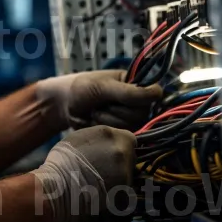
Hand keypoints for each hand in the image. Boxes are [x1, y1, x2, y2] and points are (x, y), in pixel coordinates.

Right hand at [30, 125, 136, 221]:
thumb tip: (105, 144)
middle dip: (120, 162)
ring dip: (118, 179)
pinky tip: (101, 195)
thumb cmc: (62, 161)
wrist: (57, 187)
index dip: (122, 147)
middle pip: (130, 157)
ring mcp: (125, 172)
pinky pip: (124, 193)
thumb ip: (98, 139)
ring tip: (99, 184)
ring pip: (128, 175)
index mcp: (110, 135)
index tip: (114, 154)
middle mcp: (121, 151)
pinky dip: (116, 195)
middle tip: (104, 171)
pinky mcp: (124, 193)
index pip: (129, 139)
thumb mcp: (79, 138)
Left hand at [36, 69, 162, 130]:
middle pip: (141, 115)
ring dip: (108, 121)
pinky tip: (94, 123)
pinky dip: (104, 130)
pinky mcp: (119, 133)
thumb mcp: (103, 86)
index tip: (120, 97)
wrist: (62, 106)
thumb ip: (128, 92)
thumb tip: (158, 92)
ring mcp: (128, 120)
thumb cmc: (81, 88)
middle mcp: (136, 103)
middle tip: (100, 104)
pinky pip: (120, 137)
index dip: (139, 99)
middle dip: (116, 111)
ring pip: (131, 127)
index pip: (153, 94)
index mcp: (135, 85)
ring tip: (95, 112)